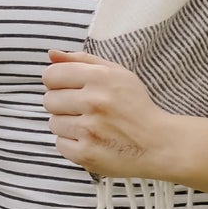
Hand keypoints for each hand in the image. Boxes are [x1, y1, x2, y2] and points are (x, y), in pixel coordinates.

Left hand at [41, 51, 184, 179]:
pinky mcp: (86, 154)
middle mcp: (94, 102)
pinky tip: (91, 141)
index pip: (51, 75)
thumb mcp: (116, 74)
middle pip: (49, 100)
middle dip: (62, 104)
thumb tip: (51, 54)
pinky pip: (59, 144)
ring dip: (67, 125)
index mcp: (100, 78)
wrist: (158, 144)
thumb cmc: (135, 106)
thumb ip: (82, 60)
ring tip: (90, 126)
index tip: (69, 88)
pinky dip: (72, 144)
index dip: (57, 82)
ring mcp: (89, 130)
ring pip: (53, 123)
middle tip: (84, 109)